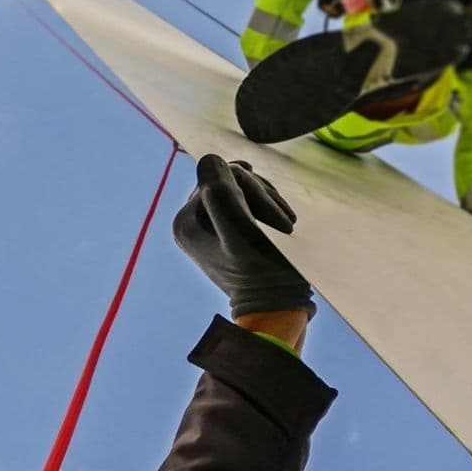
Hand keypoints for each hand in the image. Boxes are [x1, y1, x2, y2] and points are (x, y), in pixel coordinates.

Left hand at [173, 155, 315, 319]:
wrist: (276, 310)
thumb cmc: (263, 275)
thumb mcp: (243, 234)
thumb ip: (223, 196)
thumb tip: (210, 160)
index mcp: (186, 221)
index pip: (221, 177)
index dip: (255, 191)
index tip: (278, 222)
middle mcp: (190, 221)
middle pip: (228, 180)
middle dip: (261, 196)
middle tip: (285, 224)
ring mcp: (206, 225)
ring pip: (240, 187)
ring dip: (267, 201)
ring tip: (285, 226)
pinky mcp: (224, 229)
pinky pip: (244, 199)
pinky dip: (265, 207)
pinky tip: (280, 224)